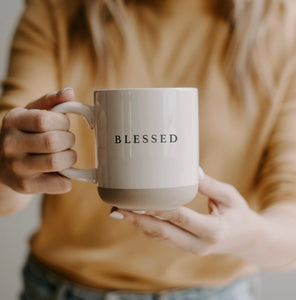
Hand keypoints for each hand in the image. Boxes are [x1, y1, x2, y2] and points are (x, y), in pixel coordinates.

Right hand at [0, 88, 76, 193]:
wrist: (2, 165)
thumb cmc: (25, 134)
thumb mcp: (32, 113)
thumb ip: (52, 101)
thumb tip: (69, 92)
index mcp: (12, 121)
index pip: (44, 120)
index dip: (63, 123)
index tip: (64, 125)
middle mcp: (9, 145)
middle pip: (53, 142)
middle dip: (69, 140)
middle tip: (66, 141)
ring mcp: (16, 168)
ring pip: (57, 162)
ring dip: (70, 158)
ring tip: (65, 155)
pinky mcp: (25, 186)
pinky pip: (60, 183)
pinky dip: (68, 177)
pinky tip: (62, 171)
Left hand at [111, 171, 265, 262]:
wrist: (248, 241)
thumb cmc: (240, 215)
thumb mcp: (230, 196)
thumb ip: (209, 185)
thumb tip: (189, 170)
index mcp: (212, 231)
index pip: (179, 218)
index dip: (157, 208)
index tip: (138, 199)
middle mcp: (199, 244)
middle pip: (162, 231)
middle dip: (138, 219)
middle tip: (118, 207)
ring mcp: (191, 249)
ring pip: (160, 237)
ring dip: (139, 224)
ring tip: (120, 211)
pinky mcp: (186, 247)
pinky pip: (163, 238)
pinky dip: (148, 227)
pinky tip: (136, 217)